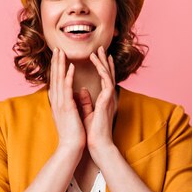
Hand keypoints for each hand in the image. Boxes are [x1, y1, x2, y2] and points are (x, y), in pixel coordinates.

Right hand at [49, 48, 85, 151]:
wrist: (71, 147)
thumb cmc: (73, 134)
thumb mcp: (73, 114)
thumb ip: (75, 102)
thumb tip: (79, 93)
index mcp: (58, 103)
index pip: (57, 82)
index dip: (57, 69)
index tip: (59, 57)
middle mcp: (57, 101)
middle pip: (55, 78)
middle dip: (56, 62)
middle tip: (57, 48)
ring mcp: (60, 103)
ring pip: (59, 80)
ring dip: (60, 65)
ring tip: (61, 52)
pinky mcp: (67, 107)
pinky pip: (67, 89)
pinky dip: (68, 77)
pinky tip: (70, 67)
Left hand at [77, 46, 117, 160]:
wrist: (96, 144)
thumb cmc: (92, 132)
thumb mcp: (86, 112)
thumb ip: (86, 101)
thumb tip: (81, 90)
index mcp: (103, 100)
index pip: (103, 80)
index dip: (100, 68)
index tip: (97, 57)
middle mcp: (108, 97)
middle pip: (107, 74)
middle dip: (104, 60)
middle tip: (101, 48)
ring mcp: (109, 98)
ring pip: (108, 74)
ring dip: (103, 62)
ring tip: (98, 50)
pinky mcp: (108, 100)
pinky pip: (107, 81)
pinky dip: (102, 70)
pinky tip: (97, 62)